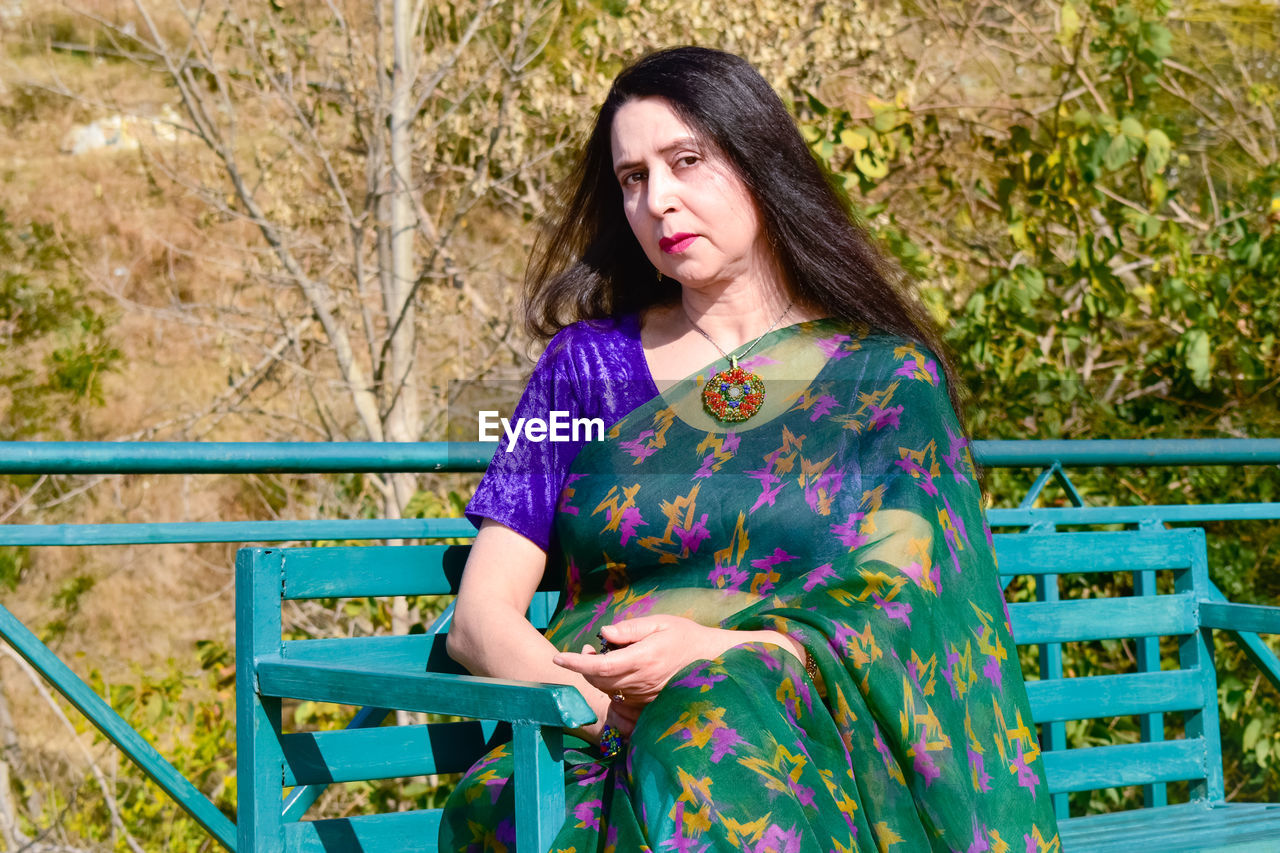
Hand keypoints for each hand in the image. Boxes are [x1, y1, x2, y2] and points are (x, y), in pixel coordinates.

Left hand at [553, 615, 732, 708]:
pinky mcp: (647, 703)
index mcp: (643, 658)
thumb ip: (630, 628)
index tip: (558, 658)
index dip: (576, 664)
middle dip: (584, 667)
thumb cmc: (684, 636)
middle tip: (587, 650)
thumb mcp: (660, 623)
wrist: (711, 660)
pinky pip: (620, 697)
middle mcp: (642, 681)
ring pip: (607, 690)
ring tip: (600, 656)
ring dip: (596, 676)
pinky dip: (609, 684)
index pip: (602, 665)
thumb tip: (604, 632)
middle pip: (600, 681)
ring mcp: (645, 695)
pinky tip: (616, 670)